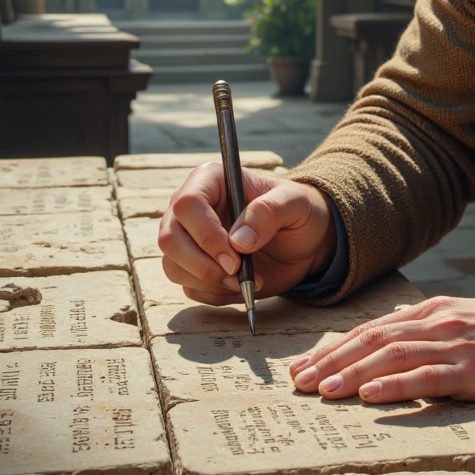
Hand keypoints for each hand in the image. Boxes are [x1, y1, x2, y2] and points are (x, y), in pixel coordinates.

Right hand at [158, 165, 335, 303]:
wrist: (304, 240)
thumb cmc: (299, 211)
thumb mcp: (296, 203)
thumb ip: (271, 211)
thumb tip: (239, 240)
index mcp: (211, 180)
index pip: (187, 205)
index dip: (207, 235)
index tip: (236, 257)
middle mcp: (191, 209)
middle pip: (170, 239)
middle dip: (203, 265)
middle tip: (239, 275)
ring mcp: (188, 239)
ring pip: (173, 266)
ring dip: (209, 282)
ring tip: (245, 281)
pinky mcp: (194, 267)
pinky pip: (189, 288)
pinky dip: (215, 294)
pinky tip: (241, 285)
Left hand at [288, 295, 474, 403]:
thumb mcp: (463, 325)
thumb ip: (427, 336)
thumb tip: (386, 355)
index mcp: (433, 312)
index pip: (372, 330)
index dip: (334, 348)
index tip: (304, 367)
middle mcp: (439, 323)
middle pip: (373, 341)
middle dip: (331, 361)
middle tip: (298, 382)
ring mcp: (456, 346)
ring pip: (393, 358)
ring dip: (352, 374)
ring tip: (321, 390)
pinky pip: (428, 378)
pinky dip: (395, 386)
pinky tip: (370, 395)